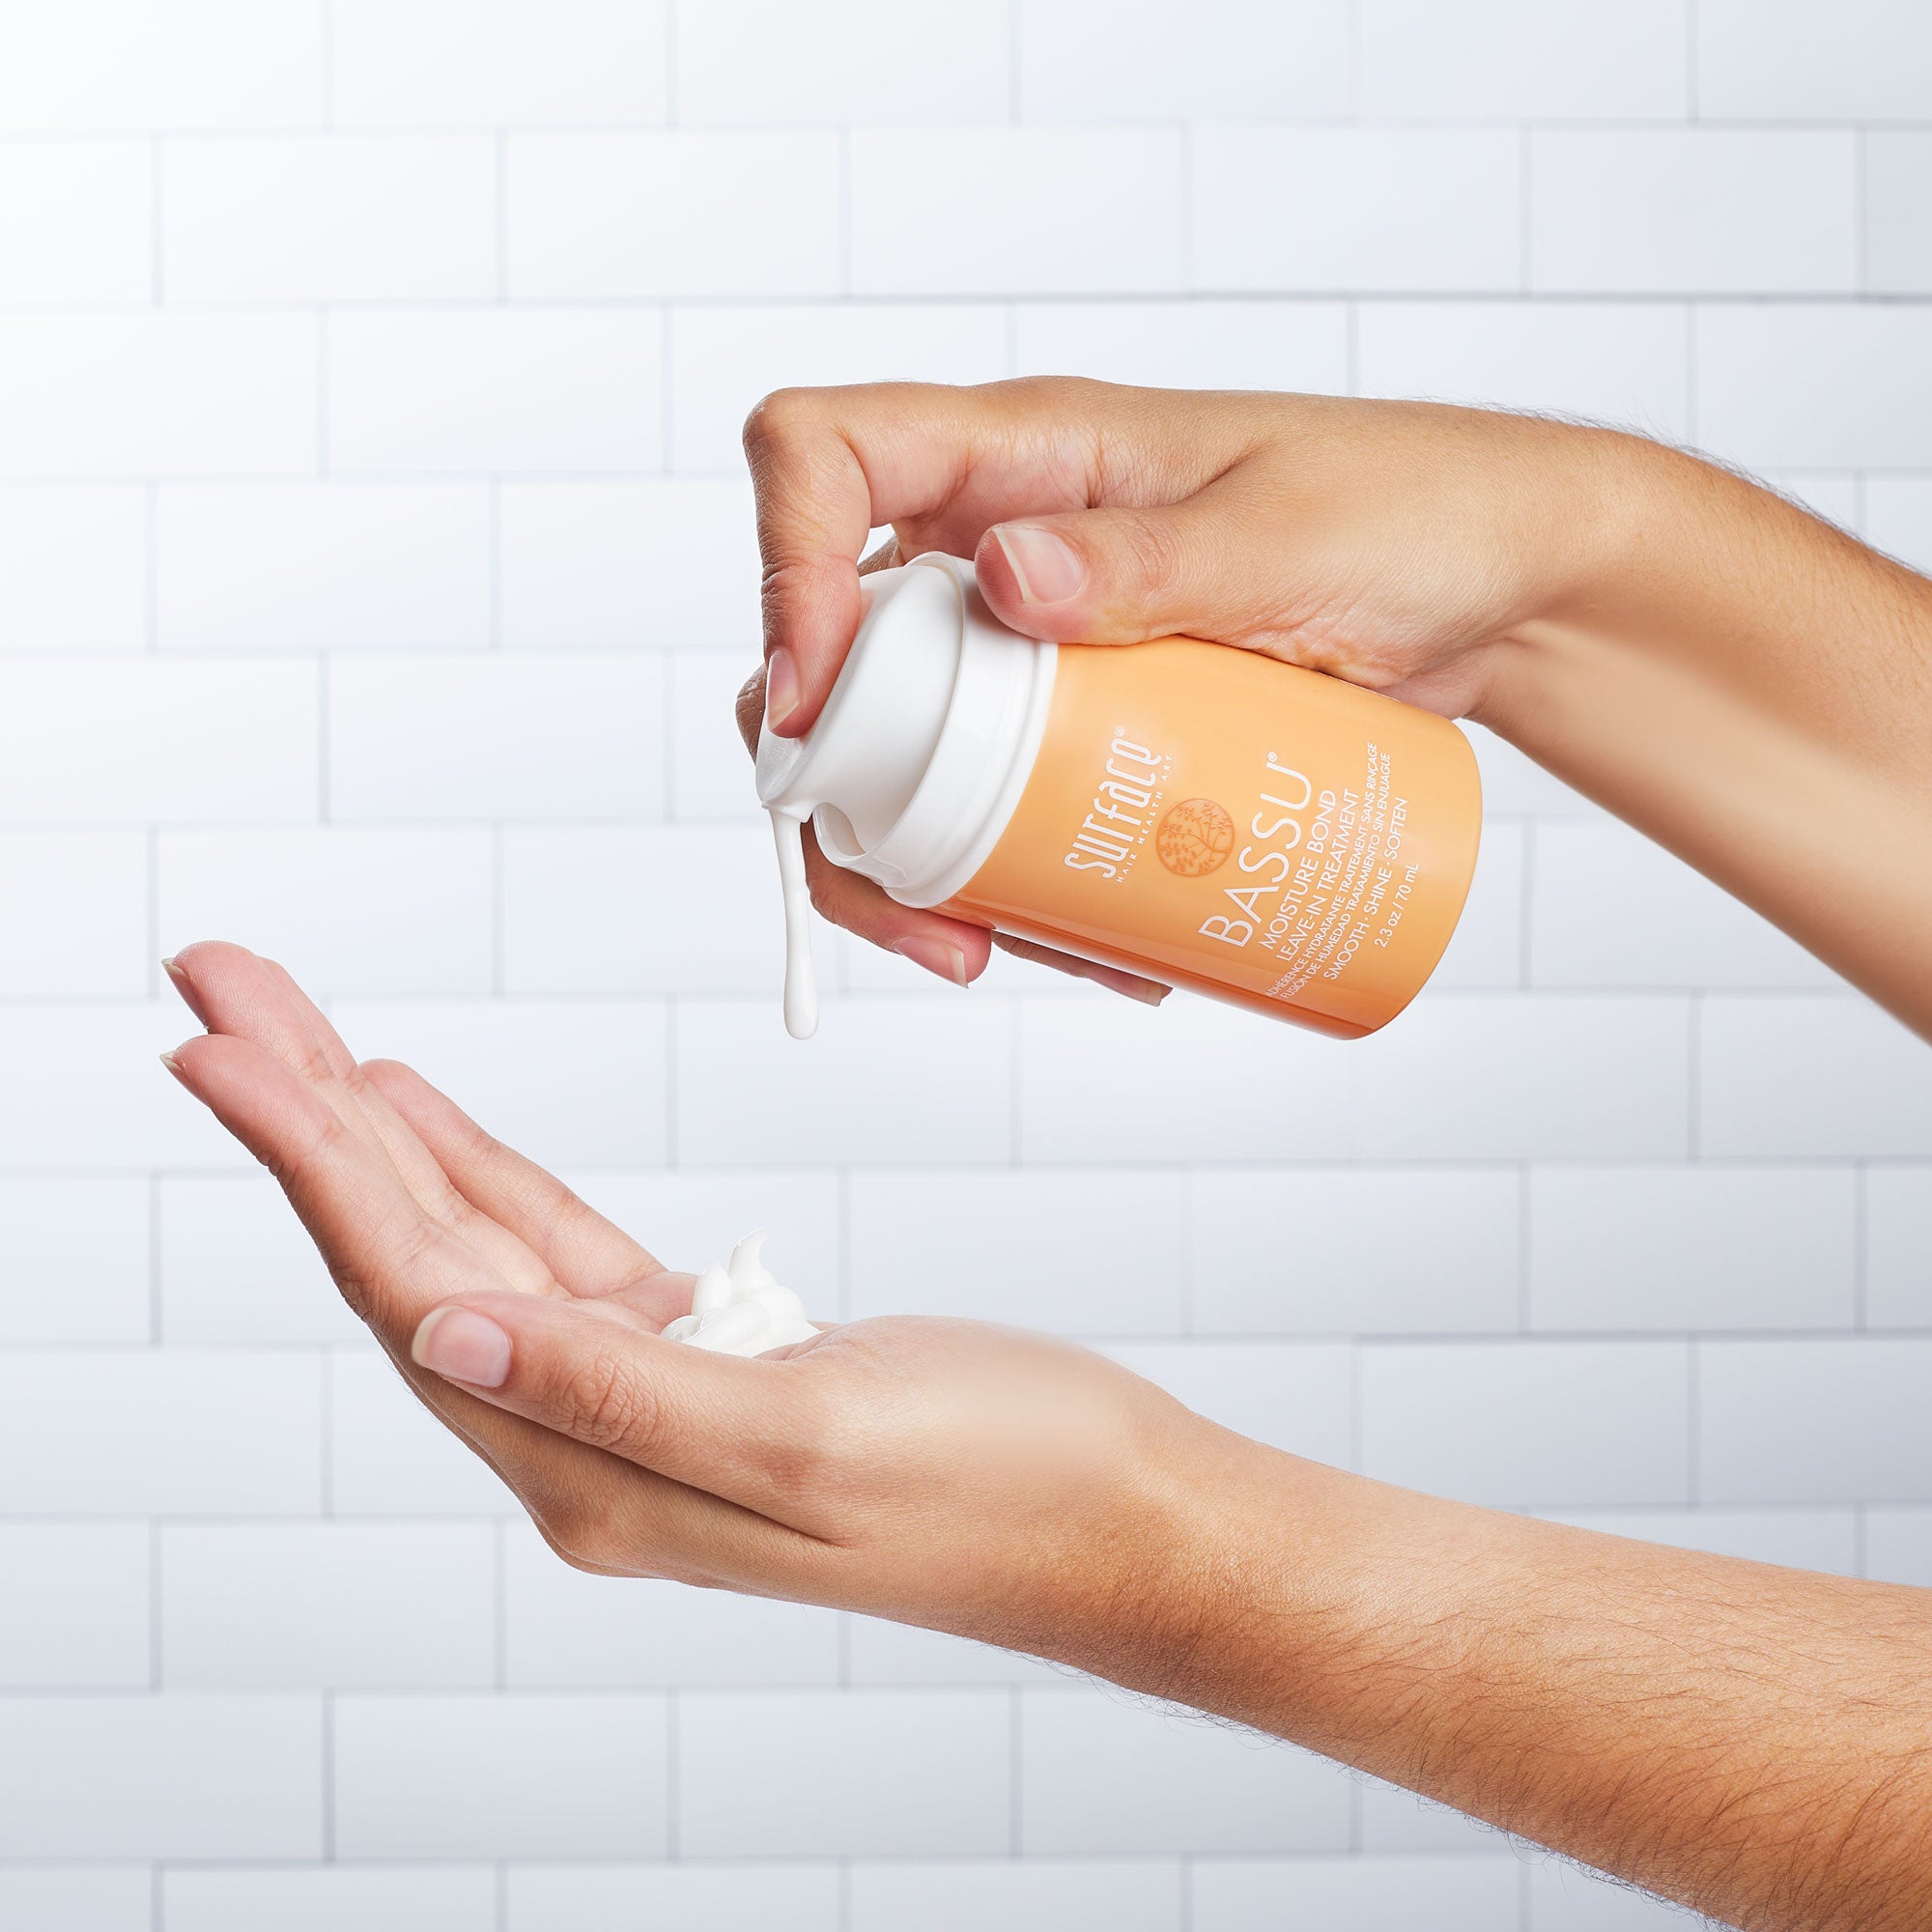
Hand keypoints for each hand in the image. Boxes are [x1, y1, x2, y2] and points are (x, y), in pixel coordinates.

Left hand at [160, 941, 1234, 1677]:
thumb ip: (616, 1388)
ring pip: (473, 1241)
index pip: (414, 1294)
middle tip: (222, 991)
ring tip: (291, 1029)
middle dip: (309, 1118)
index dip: (310, 1167)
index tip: (219, 1051)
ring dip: (379, 1134)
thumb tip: (436, 1329)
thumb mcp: (806, 1439)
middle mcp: (594, 1441)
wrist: (1119, 1509)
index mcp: (601, 1476)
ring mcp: (645, 1393)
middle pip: (414, 1255)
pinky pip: (556, 1249)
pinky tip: (423, 1118)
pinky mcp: (705, 1353)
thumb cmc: (1002, 1480)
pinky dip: (486, 1174)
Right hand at [735, 377, 1630, 998]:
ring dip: (913, 865)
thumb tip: (999, 578)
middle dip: (833, 789)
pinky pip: (995, 799)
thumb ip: (1149, 557)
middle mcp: (998, 539)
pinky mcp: (1080, 714)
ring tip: (993, 951)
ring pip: (900, 747)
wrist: (1501, 589)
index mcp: (1023, 453)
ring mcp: (1033, 636)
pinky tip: (1083, 942)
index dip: (780, 566)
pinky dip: (1009, 879)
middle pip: (830, 649)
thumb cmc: (1413, 514)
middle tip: (908, 905)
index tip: (813, 702)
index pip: (824, 454)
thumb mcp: (1283, 536)